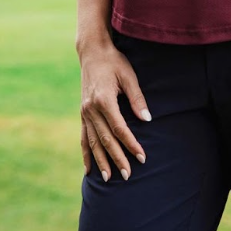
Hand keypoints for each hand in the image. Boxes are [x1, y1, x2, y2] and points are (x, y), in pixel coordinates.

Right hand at [78, 41, 151, 181]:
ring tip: (109, 178)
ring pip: (93, 142)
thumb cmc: (114, 62)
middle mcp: (91, 109)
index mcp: (104, 100)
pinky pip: (83, 138)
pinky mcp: (82, 113)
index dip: (131, 144)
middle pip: (106, 139)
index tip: (142, 157)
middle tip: (128, 175)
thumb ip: (137, 98)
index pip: (119, 128)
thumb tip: (147, 120)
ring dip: (101, 161)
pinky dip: (86, 154)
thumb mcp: (129, 76)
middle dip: (118, 158)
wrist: (93, 52)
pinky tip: (89, 169)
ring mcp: (84, 112)